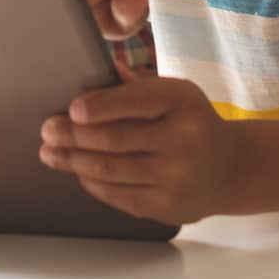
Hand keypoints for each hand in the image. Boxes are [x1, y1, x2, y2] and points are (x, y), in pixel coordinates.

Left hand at [39, 68, 243, 224]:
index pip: (137, 102)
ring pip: (112, 170)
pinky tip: (78, 172)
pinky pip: (120, 196)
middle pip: (117, 140)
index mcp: (183, 102)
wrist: (230, 168)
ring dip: (74, 161)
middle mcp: (182, 140)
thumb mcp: (177, 93)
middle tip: (48, 130)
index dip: (102, 106)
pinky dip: (93, 183)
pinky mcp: (167, 207)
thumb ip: (137, 86)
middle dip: (75, 135)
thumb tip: (94, 71)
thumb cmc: (192, 121)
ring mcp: (175, 178)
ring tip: (50, 153)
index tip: (73, 108)